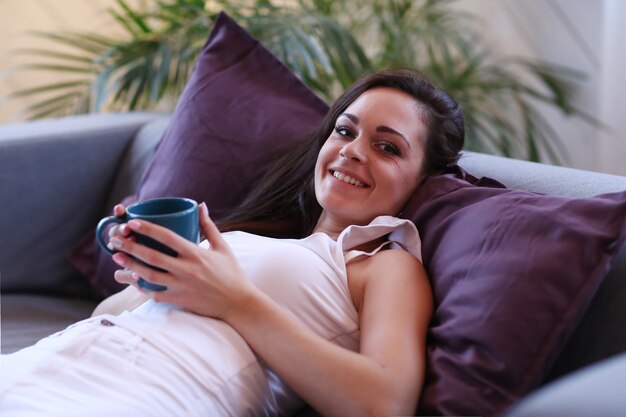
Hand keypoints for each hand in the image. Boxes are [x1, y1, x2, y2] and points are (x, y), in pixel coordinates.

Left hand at [108, 202, 256, 319]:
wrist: (238, 303)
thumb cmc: (232, 273)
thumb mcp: (223, 247)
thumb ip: (209, 226)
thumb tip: (200, 205)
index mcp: (196, 253)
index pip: (167, 237)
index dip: (148, 228)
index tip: (132, 222)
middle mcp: (186, 269)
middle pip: (152, 256)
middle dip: (131, 246)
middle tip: (115, 240)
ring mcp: (181, 286)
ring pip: (149, 275)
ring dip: (131, 265)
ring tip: (117, 257)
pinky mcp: (179, 300)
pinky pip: (155, 293)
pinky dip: (142, 286)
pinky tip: (132, 278)